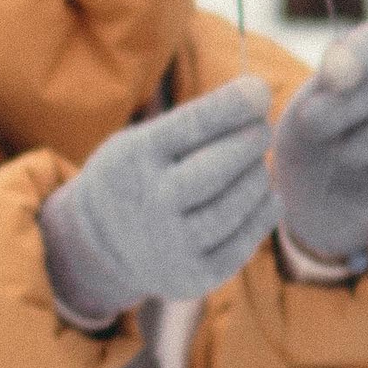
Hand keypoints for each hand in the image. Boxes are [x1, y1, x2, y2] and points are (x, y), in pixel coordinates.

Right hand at [40, 76, 279, 324]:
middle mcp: (152, 203)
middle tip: (262, 130)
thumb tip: (259, 95)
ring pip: (237, 204)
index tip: (260, 91)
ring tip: (257, 165)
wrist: (100, 244)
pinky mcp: (194, 276)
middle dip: (251, 142)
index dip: (232, 106)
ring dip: (258, 177)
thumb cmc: (139, 174)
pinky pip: (245, 241)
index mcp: (136, 158)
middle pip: (220, 167)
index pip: (192, 125)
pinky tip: (266, 196)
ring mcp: (173, 245)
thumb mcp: (145, 140)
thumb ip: (196, 122)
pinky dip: (264, 213)